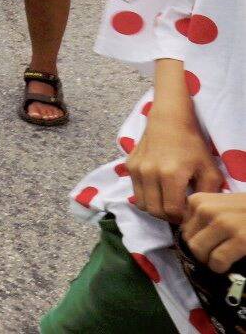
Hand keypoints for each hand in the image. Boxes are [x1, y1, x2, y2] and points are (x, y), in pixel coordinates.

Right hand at [127, 106, 225, 220]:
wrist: (169, 121)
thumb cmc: (192, 145)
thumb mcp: (210, 170)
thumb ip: (207, 194)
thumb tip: (198, 213)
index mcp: (171, 175)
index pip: (172, 211)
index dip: (182, 218)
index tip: (189, 214)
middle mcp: (149, 173)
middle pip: (155, 211)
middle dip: (168, 217)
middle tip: (179, 212)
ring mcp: (136, 169)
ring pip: (142, 204)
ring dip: (155, 208)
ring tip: (168, 203)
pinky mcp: (129, 165)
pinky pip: (135, 191)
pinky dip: (146, 196)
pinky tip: (159, 190)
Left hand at [181, 192, 245, 273]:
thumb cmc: (244, 210)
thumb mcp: (219, 205)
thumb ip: (203, 217)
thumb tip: (189, 240)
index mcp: (198, 200)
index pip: (182, 229)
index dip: (196, 240)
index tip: (210, 245)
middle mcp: (206, 209)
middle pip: (188, 241)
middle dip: (201, 253)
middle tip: (216, 255)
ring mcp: (223, 223)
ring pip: (198, 252)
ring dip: (209, 261)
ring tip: (221, 260)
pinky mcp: (241, 238)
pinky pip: (217, 261)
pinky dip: (221, 267)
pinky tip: (229, 264)